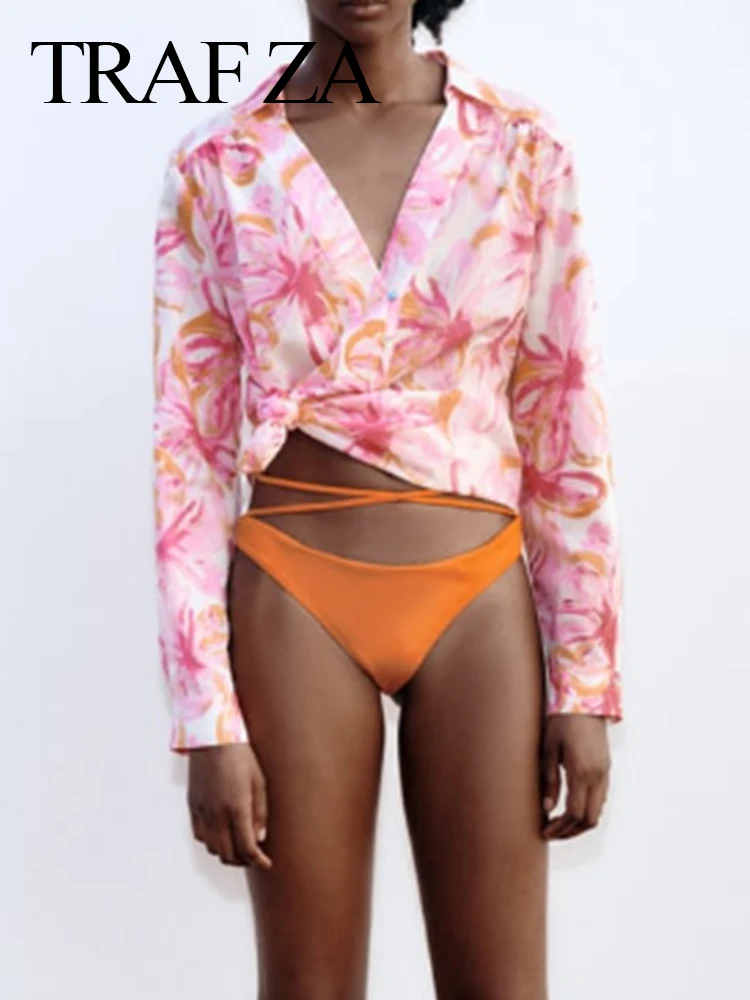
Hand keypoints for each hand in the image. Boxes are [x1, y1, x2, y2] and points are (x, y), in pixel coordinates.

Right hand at [187, 743, 271, 868]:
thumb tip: (260, 838)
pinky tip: (221, 835)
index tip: (266, 863)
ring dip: (227, 853)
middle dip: (243, 861)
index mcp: (237, 808)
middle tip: (254, 857)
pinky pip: (200, 836)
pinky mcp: (193, 806)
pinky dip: (211, 842)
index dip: (258, 861)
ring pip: (213, 849)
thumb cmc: (241, 756)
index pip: (247, 848)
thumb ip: (260, 812)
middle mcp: (217, 814)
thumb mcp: (259, 781)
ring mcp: (202, 811)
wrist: (213, 738)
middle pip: (228, 854)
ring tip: (239, 847)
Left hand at [541, 715, 610, 840]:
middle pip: (589, 819)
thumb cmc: (562, 721)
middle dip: (570, 831)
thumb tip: (547, 808)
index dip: (560, 828)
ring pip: (598, 811)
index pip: (574, 813)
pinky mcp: (606, 768)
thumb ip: (549, 780)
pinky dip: (587, 810)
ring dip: (579, 823)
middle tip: (551, 833)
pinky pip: (600, 798)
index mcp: (582, 771)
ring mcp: (605, 772)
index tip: (545, 832)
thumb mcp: (549, 749)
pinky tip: (571, 809)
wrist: (585, 700)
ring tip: (559, 824)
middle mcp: (598, 775)